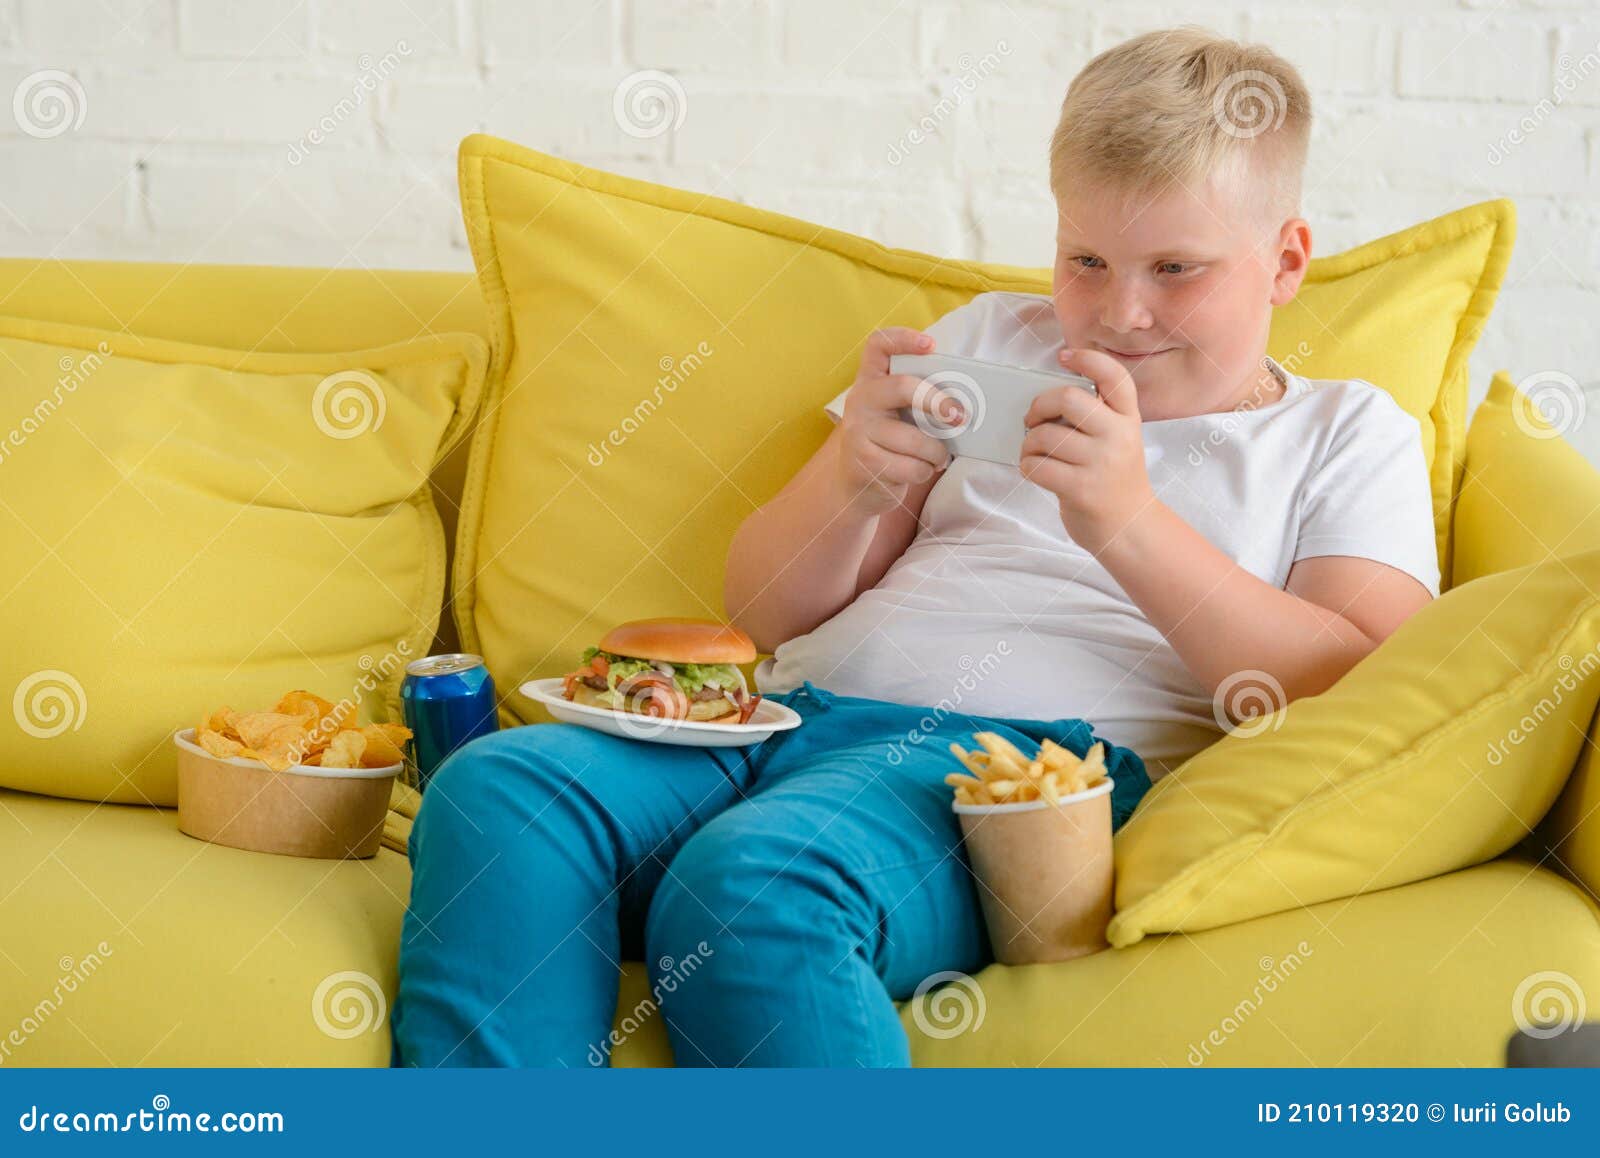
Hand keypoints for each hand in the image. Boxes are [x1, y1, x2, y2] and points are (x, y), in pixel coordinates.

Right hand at [834, 327, 963, 516]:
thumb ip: (918, 400)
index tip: (931, 345)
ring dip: (936, 452)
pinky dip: (925, 471)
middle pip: (903, 387)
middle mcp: (860, 399)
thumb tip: (964, 402)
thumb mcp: (898, 413)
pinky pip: (911, 466)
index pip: (878, 345)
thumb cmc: (891, 443)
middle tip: (960, 417)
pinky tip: (920, 469)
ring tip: (938, 456)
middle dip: (938, 401)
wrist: (859, 485)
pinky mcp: (865, 462)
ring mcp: (858, 431)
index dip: (903, 338)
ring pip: (914, 439)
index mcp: (871, 380)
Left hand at [1020, 348, 1154, 554]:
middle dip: (1039, 405)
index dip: (1088, 359)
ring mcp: (1101, 463)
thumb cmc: (1112, 479)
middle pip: (1069, 398)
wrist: (1128, 528)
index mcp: (1128, 418)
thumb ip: (1096, 416)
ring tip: (1033, 452)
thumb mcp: (1118, 439)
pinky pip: (1037, 465)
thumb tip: (1049, 397)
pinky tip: (1036, 470)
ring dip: (1028, 443)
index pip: (1114, 376)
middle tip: (1033, 419)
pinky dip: (1027, 465)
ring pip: (1045, 435)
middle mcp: (1119, 436)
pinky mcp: (1082, 489)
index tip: (1065, 358)